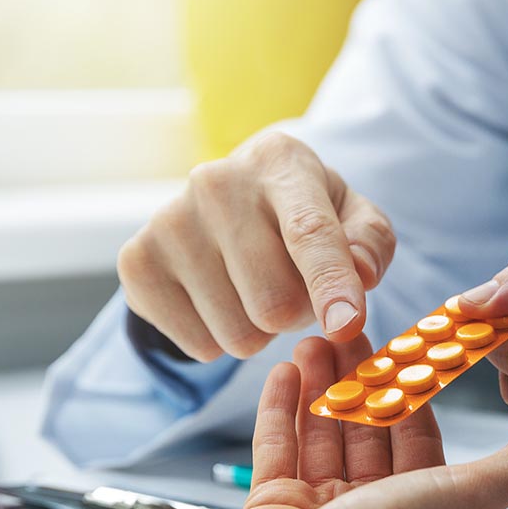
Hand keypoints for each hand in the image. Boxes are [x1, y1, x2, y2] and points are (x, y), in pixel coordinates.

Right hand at [117, 132, 395, 360]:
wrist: (226, 203)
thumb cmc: (304, 213)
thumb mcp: (353, 216)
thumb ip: (371, 244)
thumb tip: (360, 275)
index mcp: (280, 162)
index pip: (308, 232)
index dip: (330, 283)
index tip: (346, 325)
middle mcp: (216, 183)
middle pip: (275, 303)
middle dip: (299, 314)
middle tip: (294, 288)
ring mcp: (168, 221)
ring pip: (239, 334)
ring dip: (260, 331)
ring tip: (254, 291)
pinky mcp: (136, 262)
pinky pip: (199, 346)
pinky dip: (219, 339)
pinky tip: (219, 299)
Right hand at [220, 334, 507, 508]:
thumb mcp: (467, 494)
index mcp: (420, 505)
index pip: (417, 434)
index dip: (410, 388)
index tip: (403, 346)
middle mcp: (371, 507)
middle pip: (365, 428)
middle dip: (358, 377)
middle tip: (348, 330)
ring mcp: (319, 508)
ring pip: (321, 432)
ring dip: (319, 385)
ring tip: (314, 338)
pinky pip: (278, 449)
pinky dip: (281, 410)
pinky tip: (285, 372)